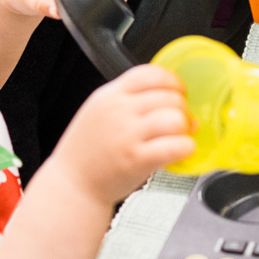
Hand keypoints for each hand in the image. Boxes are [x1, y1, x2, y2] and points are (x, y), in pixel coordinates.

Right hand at [51, 65, 193, 203]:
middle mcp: (119, 111)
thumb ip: (127, 100)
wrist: (72, 184)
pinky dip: (186, 147)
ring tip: (181, 135)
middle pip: (168, 96)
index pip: (150, 74)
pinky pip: (174, 146)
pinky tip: (182, 150)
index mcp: (110, 96)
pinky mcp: (136, 160)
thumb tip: (166, 95)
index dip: (172, 81)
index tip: (178, 92)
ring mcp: (127, 135)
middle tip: (182, 119)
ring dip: (185, 127)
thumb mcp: (99, 111)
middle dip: (182, 107)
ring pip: (175, 119)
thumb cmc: (87, 151)